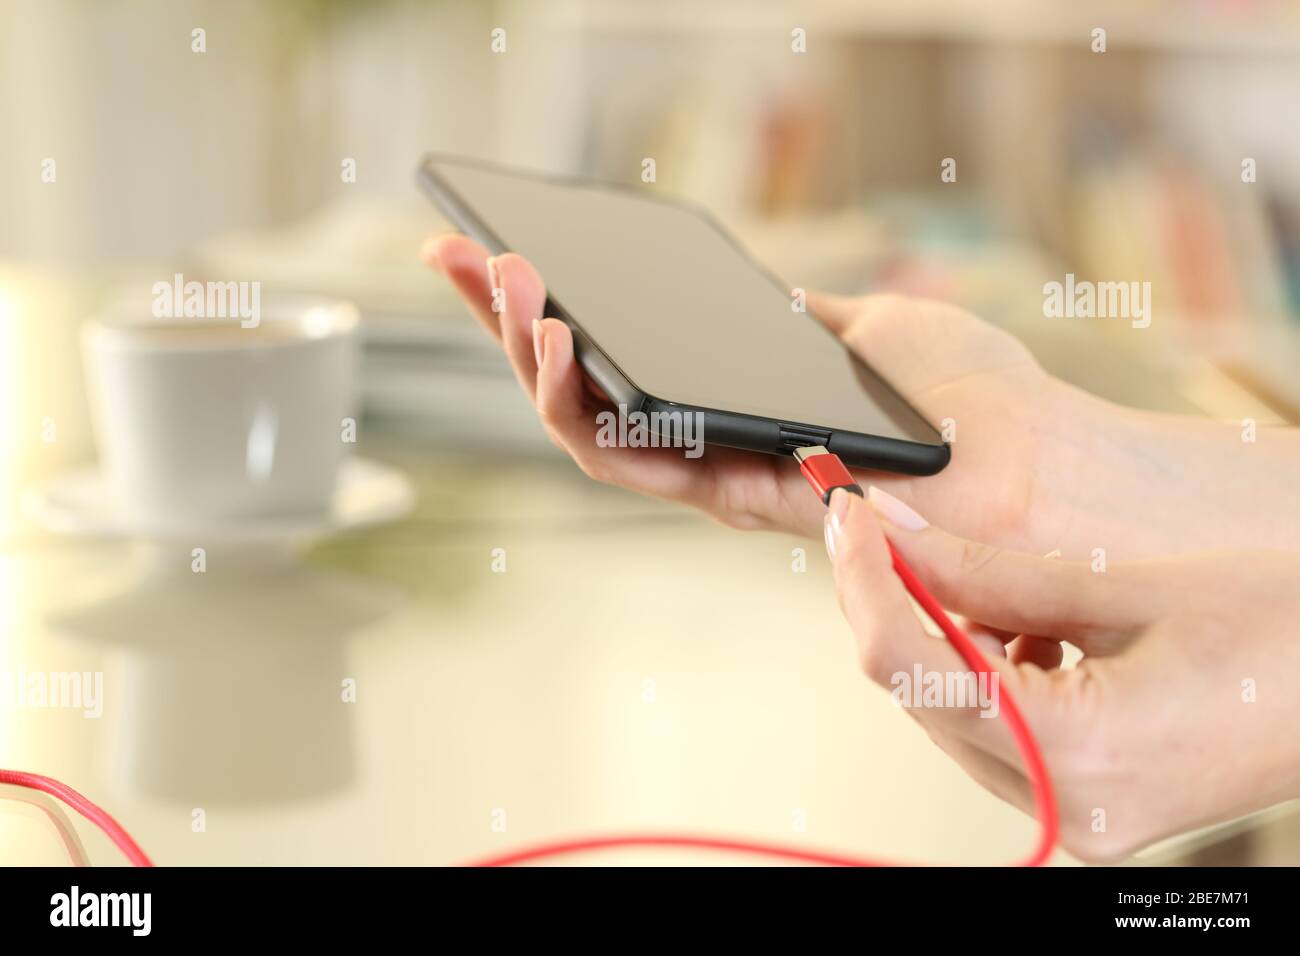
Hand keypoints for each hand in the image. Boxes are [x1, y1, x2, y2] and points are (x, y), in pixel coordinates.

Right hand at [422, 233, 1299, 557]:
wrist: (1042, 466)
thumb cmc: (974, 400)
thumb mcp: (875, 326)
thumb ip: (798, 320)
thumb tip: (754, 297)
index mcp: (740, 404)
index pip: (624, 358)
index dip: (557, 312)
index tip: (504, 250)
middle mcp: (714, 449)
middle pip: (584, 392)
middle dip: (510, 327)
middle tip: (457, 257)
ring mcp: (715, 480)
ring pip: (586, 431)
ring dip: (530, 357)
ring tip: (507, 282)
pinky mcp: (732, 502)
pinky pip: (628, 462)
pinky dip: (581, 401)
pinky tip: (561, 334)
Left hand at [824, 484, 1299, 860]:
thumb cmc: (1284, 637)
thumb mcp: (1126, 589)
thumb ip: (991, 572)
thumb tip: (894, 534)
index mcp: (1080, 752)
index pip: (909, 664)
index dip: (864, 581)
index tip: (848, 518)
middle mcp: (1070, 806)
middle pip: (920, 692)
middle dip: (893, 603)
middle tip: (885, 527)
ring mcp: (1079, 817)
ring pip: (950, 713)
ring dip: (943, 637)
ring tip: (981, 578)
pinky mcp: (1088, 807)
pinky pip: (997, 735)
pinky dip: (989, 673)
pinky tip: (1028, 630)